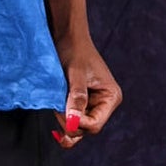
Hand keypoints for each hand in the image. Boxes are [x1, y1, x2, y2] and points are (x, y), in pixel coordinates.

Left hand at [51, 34, 121, 150]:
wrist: (67, 37)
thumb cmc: (74, 50)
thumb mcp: (75, 74)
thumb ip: (77, 97)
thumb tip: (74, 121)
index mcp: (111, 97)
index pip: (95, 124)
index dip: (79, 124)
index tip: (63, 114)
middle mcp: (105, 104)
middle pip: (86, 128)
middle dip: (70, 121)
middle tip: (57, 106)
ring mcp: (93, 105)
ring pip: (78, 127)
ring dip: (64, 120)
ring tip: (56, 101)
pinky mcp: (81, 104)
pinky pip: (73, 121)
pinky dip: (63, 121)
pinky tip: (54, 126)